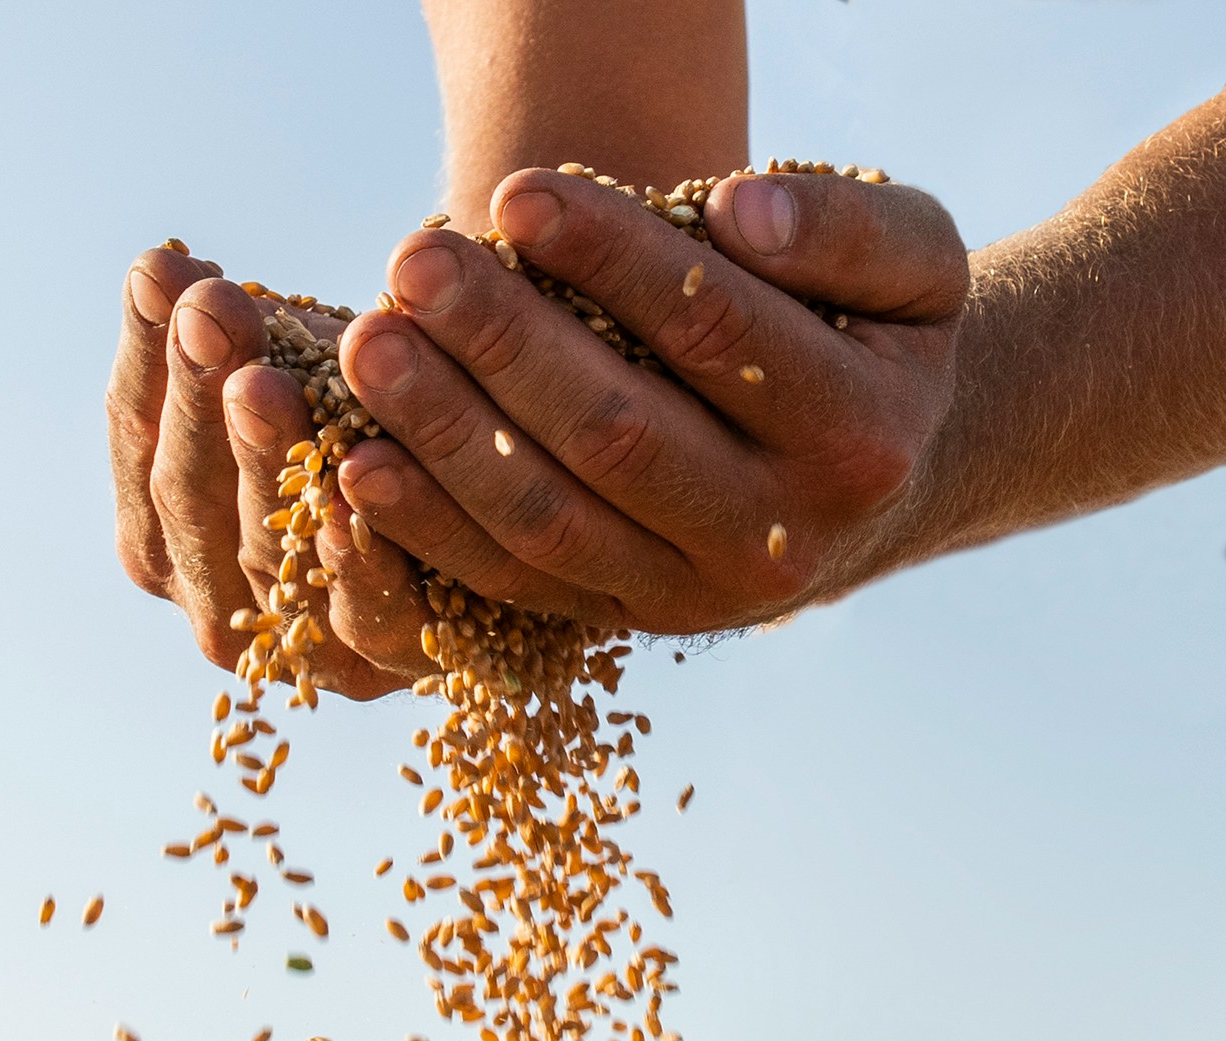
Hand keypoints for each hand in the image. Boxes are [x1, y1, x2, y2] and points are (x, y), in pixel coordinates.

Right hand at [108, 248, 405, 697]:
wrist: (499, 489)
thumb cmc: (376, 411)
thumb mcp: (294, 359)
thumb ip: (214, 329)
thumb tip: (153, 264)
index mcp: (164, 527)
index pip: (139, 442)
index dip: (148, 362)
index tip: (164, 275)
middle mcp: (215, 601)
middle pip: (190, 500)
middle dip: (199, 400)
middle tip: (209, 312)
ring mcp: (296, 645)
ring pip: (266, 550)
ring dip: (266, 459)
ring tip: (263, 380)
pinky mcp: (394, 663)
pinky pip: (367, 610)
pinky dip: (358, 551)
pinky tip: (356, 477)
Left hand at [314, 166, 968, 659]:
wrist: (884, 481)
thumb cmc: (877, 337)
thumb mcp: (910, 266)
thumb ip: (843, 227)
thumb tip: (737, 210)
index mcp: (860, 436)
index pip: (711, 331)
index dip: (609, 258)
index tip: (515, 193)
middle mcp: (778, 535)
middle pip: (614, 434)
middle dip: (502, 343)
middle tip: (412, 263)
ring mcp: (690, 597)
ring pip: (548, 519)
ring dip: (442, 434)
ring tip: (368, 346)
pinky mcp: (619, 624)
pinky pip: (507, 582)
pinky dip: (426, 529)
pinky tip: (354, 466)